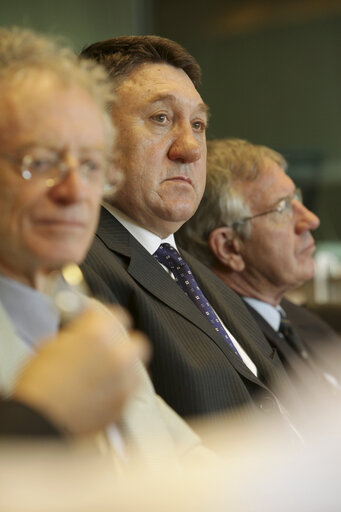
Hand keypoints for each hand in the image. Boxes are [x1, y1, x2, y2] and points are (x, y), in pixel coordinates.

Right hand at [12, 306, 148, 434]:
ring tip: (102, 374)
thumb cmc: (39, 386)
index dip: (104, 320)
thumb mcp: (51, 345)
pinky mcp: (123, 404)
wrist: (38, 420)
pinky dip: (119, 388)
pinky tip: (101, 391)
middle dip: (122, 344)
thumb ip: (76, 335)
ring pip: (135, 367)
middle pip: (135, 341)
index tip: (99, 324)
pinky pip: (129, 390)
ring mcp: (124, 381)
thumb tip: (81, 334)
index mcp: (100, 333)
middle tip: (105, 350)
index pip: (118, 315)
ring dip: (123, 367)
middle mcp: (118, 355)